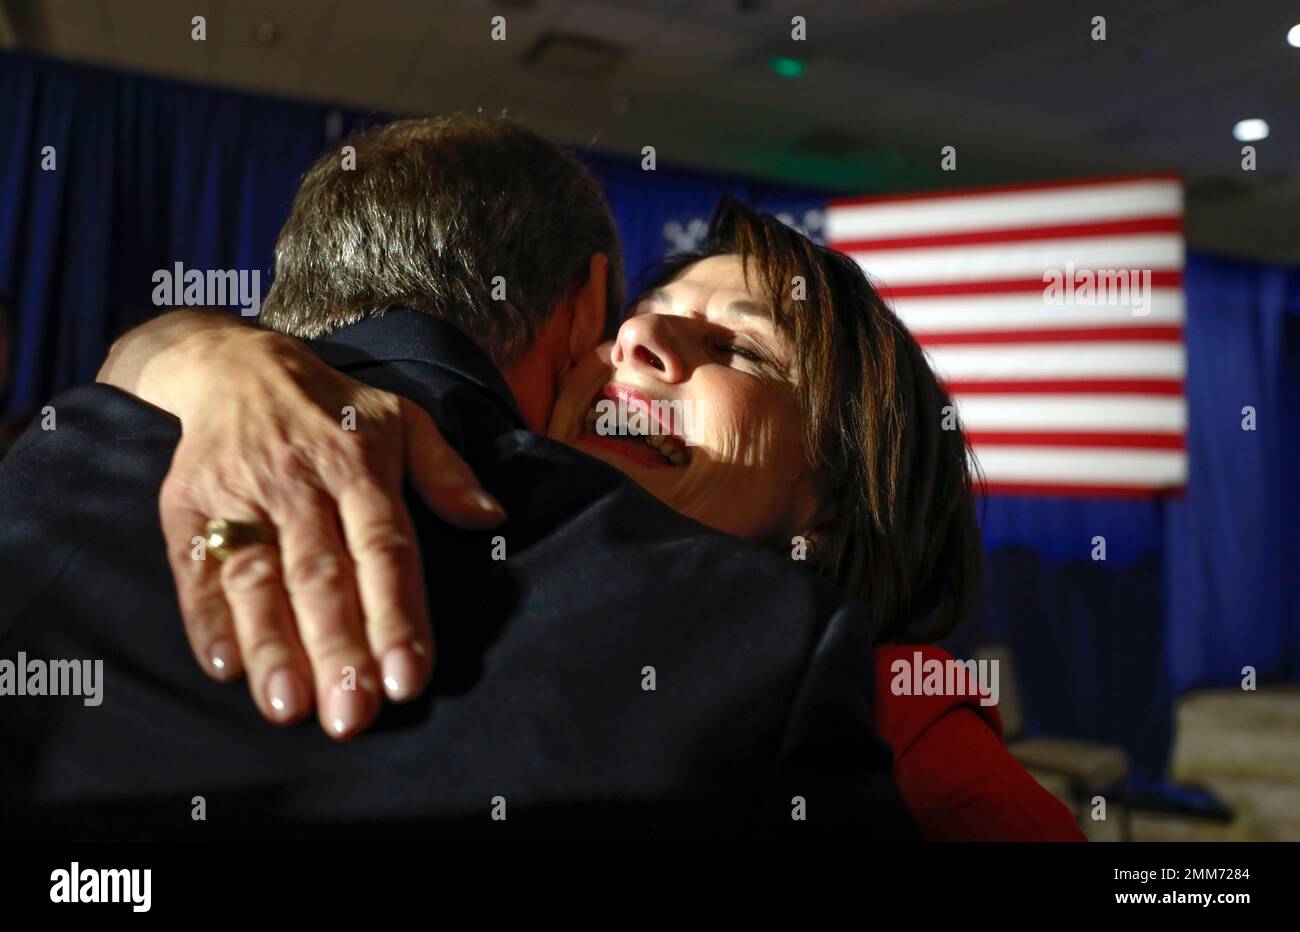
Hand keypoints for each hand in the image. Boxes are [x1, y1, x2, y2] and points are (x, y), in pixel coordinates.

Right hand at [98, 312, 505, 737]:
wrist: (236, 365)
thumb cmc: (335, 407)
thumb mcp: (403, 420)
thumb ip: (446, 474)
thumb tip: (491, 518)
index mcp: (360, 466)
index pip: (384, 550)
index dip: (396, 616)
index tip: (408, 678)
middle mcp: (300, 484)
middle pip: (322, 576)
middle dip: (337, 648)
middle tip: (350, 714)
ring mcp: (240, 495)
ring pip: (258, 578)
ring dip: (271, 645)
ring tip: (287, 706)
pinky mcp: (186, 506)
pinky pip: (195, 567)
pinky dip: (205, 617)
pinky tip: (223, 666)